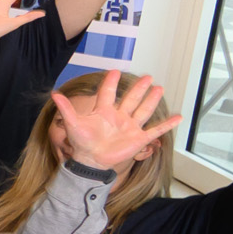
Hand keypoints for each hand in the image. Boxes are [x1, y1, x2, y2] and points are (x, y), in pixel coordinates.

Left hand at [51, 72, 176, 170]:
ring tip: (159, 88)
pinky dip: (167, 125)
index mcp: (104, 111)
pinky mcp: (138, 139)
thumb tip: (54, 94)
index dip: (111, 82)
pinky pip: (156, 131)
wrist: (90, 162)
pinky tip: (178, 117)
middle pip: (131, 99)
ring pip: (144, 111)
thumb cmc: (81, 144)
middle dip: (139, 88)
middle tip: (148, 76)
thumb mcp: (73, 125)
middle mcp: (119, 117)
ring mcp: (130, 127)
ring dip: (152, 100)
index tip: (115, 71)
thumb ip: (66, 109)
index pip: (108, 93)